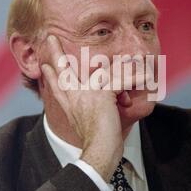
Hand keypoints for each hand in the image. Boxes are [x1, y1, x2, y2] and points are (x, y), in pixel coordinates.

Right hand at [41, 35, 147, 181]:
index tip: (45, 66)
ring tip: (128, 59)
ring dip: (120, 67)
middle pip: (62, 71)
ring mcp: (86, 94)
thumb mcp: (88, 126)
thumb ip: (88, 112)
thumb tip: (94, 107)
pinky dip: (134, 78)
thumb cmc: (97, 145)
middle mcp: (74, 98)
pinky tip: (145, 76)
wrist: (98, 153)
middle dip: (55, 53)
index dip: (50, 75)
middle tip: (50, 37)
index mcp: (70, 105)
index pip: (57, 86)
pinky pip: (120, 80)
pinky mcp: (101, 95)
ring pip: (100, 71)